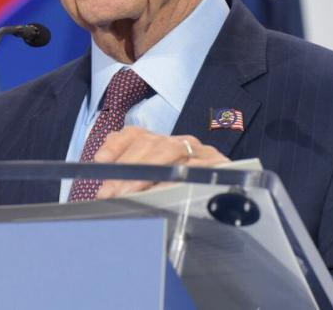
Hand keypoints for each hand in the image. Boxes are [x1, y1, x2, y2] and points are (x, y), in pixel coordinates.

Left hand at [93, 126, 228, 198]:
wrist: (233, 197)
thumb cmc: (186, 193)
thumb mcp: (157, 183)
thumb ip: (132, 174)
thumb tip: (104, 180)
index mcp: (165, 142)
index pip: (135, 134)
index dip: (116, 145)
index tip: (99, 161)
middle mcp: (183, 142)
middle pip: (151, 144)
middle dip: (126, 168)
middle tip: (109, 191)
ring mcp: (202, 153)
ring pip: (169, 152)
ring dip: (144, 175)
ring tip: (127, 194)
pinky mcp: (220, 166)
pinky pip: (193, 170)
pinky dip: (174, 181)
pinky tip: (158, 193)